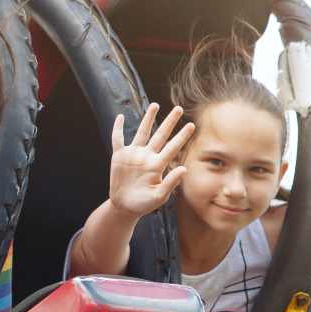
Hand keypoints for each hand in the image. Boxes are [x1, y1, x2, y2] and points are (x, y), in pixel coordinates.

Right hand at [108, 103, 194, 218]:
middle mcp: (147, 156)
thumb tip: (183, 168)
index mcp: (157, 165)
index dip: (182, 136)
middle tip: (178, 108)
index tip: (192, 125)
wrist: (124, 206)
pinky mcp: (119, 156)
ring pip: (142, 132)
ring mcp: (133, 154)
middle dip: (169, 122)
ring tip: (155, 105)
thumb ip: (171, 182)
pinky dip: (118, 128)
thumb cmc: (144, 204)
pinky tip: (120, 117)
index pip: (172, 147)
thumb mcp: (159, 197)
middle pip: (160, 135)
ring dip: (148, 118)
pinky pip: (118, 139)